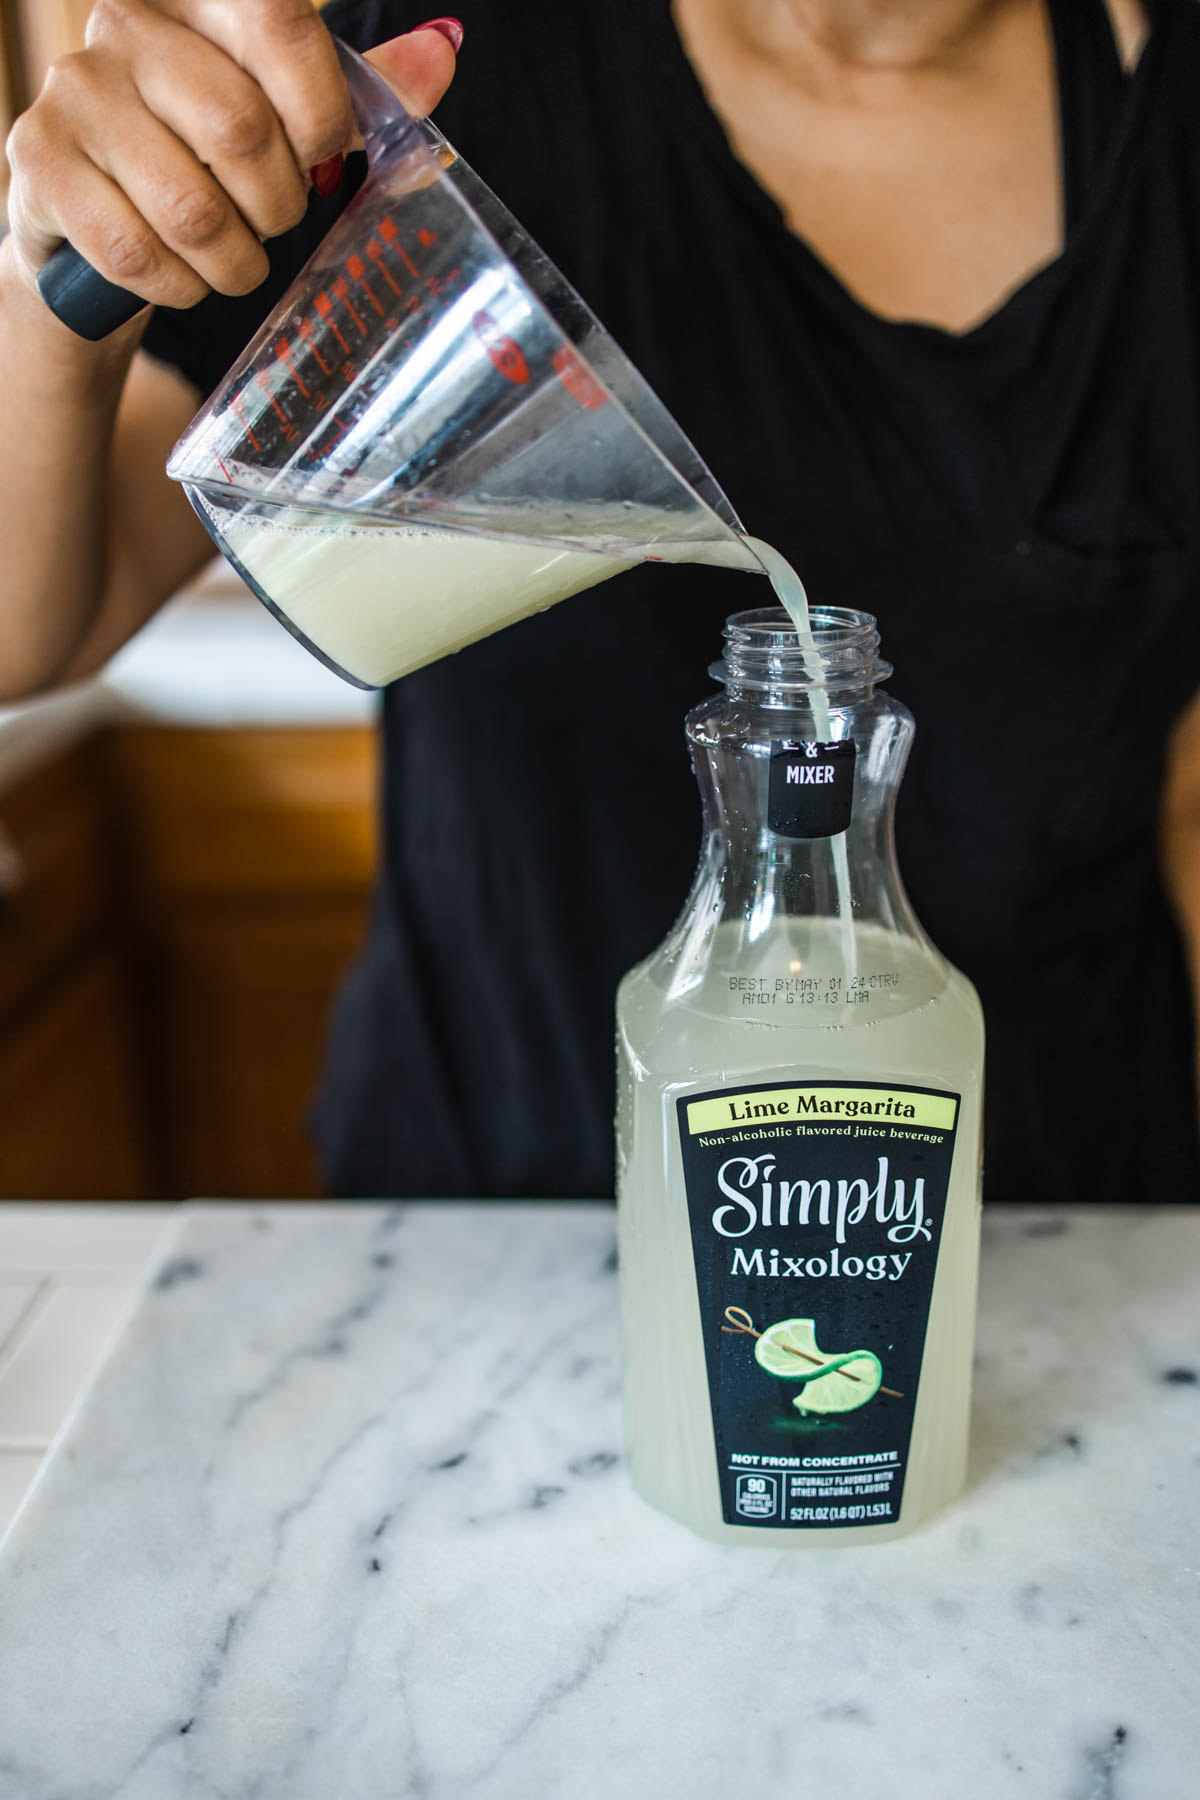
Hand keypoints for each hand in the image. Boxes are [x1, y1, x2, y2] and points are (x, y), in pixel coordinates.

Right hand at [4, 1, 458, 315]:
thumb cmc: (207, 162)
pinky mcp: (40, 161)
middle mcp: (127, 24)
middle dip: (279, 207)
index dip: (319, 111)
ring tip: (230, 259)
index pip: (280, 19)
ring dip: (234, 264)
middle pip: (243, 130)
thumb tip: (440, 50)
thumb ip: (363, 90)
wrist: (96, 220)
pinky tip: (179, 274)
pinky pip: (138, 253)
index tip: (321, 158)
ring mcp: (76, 90)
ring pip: (194, 210)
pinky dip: (179, 287)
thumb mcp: (290, 120)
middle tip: (271, 222)